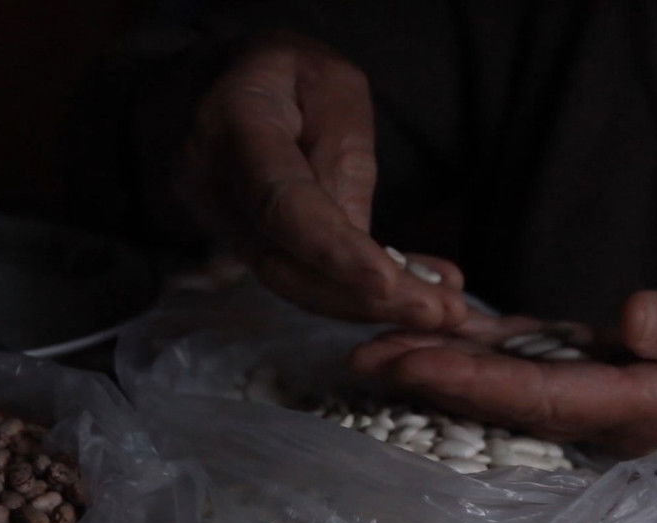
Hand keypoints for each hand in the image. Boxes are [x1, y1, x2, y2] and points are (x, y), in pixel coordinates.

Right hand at [175, 31, 467, 328]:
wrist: (233, 87)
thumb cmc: (289, 75)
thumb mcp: (332, 84)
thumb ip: (344, 154)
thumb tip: (362, 245)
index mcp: (234, 126)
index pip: (281, 204)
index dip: (332, 251)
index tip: (389, 284)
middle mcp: (212, 186)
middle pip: (285, 264)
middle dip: (365, 298)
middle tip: (443, 311)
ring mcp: (221, 225)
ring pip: (293, 284)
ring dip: (368, 306)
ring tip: (441, 308)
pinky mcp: (245, 248)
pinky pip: (301, 279)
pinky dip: (358, 294)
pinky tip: (416, 295)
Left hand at [352, 291, 656, 522]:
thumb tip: (627, 319)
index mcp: (638, 404)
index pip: (537, 396)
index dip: (467, 381)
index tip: (407, 363)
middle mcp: (605, 410)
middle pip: (501, 400)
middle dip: (429, 381)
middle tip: (357, 356)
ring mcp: (600, 398)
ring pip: (506, 386)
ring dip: (442, 369)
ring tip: (375, 349)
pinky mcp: (603, 377)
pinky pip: (532, 366)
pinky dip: (482, 353)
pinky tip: (439, 336)